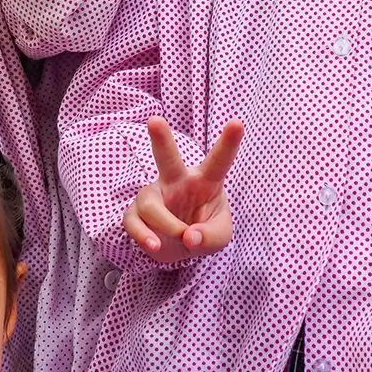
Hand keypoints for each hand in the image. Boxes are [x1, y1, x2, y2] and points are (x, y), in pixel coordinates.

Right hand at [123, 118, 243, 264]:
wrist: (180, 250)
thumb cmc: (204, 232)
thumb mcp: (219, 238)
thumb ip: (210, 237)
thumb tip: (188, 236)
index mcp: (205, 180)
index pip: (219, 160)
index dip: (228, 142)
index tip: (238, 123)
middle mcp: (177, 181)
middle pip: (167, 157)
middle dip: (161, 139)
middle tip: (155, 121)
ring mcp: (154, 195)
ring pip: (150, 203)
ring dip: (166, 225)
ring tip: (179, 237)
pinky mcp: (136, 212)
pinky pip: (133, 221)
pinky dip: (144, 236)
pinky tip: (154, 245)